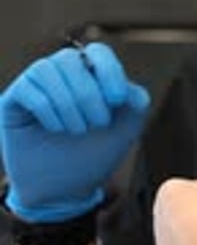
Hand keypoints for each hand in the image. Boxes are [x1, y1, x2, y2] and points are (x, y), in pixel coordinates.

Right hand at [0, 43, 149, 221]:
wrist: (63, 192)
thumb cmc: (92, 155)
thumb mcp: (125, 129)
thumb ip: (135, 101)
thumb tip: (127, 86)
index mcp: (89, 75)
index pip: (97, 53)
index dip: (109, 70)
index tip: (118, 99)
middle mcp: (60, 74)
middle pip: (70, 59)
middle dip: (89, 93)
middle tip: (98, 123)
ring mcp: (34, 85)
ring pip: (46, 69)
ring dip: (67, 101)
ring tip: (77, 130)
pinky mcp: (13, 101)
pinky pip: (27, 89)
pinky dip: (47, 109)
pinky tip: (56, 128)